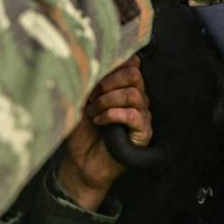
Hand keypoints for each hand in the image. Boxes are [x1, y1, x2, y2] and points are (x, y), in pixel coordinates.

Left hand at [56, 56, 150, 210]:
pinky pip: (133, 115)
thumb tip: (85, 61)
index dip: (115, 63)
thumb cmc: (80, 132)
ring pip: (133, 94)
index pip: (131, 63)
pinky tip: (99, 121)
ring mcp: (141, 115)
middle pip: (134, 74)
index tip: (94, 73)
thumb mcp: (80, 101)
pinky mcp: (142, 132)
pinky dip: (112, 115)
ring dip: (107, 101)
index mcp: (124, 87)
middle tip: (92, 95)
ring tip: (92, 111)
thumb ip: (89, 81)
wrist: (81, 163)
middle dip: (109, 81)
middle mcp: (137, 98)